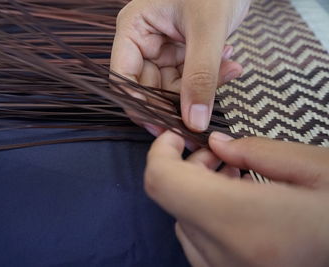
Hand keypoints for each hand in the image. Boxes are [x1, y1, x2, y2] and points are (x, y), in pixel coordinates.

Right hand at [110, 0, 249, 133]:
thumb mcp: (208, 29)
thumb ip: (201, 76)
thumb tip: (193, 121)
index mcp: (134, 28)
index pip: (124, 77)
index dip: (139, 104)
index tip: (162, 126)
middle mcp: (143, 41)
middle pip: (149, 87)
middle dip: (177, 100)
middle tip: (200, 113)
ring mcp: (163, 47)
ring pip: (173, 86)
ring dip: (200, 87)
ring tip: (229, 70)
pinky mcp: (182, 52)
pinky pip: (190, 77)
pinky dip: (210, 77)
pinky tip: (230, 63)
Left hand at [145, 131, 328, 266]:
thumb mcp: (319, 168)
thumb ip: (257, 151)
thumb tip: (216, 145)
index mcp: (245, 223)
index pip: (163, 183)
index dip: (160, 153)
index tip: (176, 136)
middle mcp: (226, 258)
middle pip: (173, 203)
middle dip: (186, 170)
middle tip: (217, 154)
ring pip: (184, 224)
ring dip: (197, 195)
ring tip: (233, 176)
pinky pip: (200, 247)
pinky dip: (207, 220)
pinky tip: (238, 206)